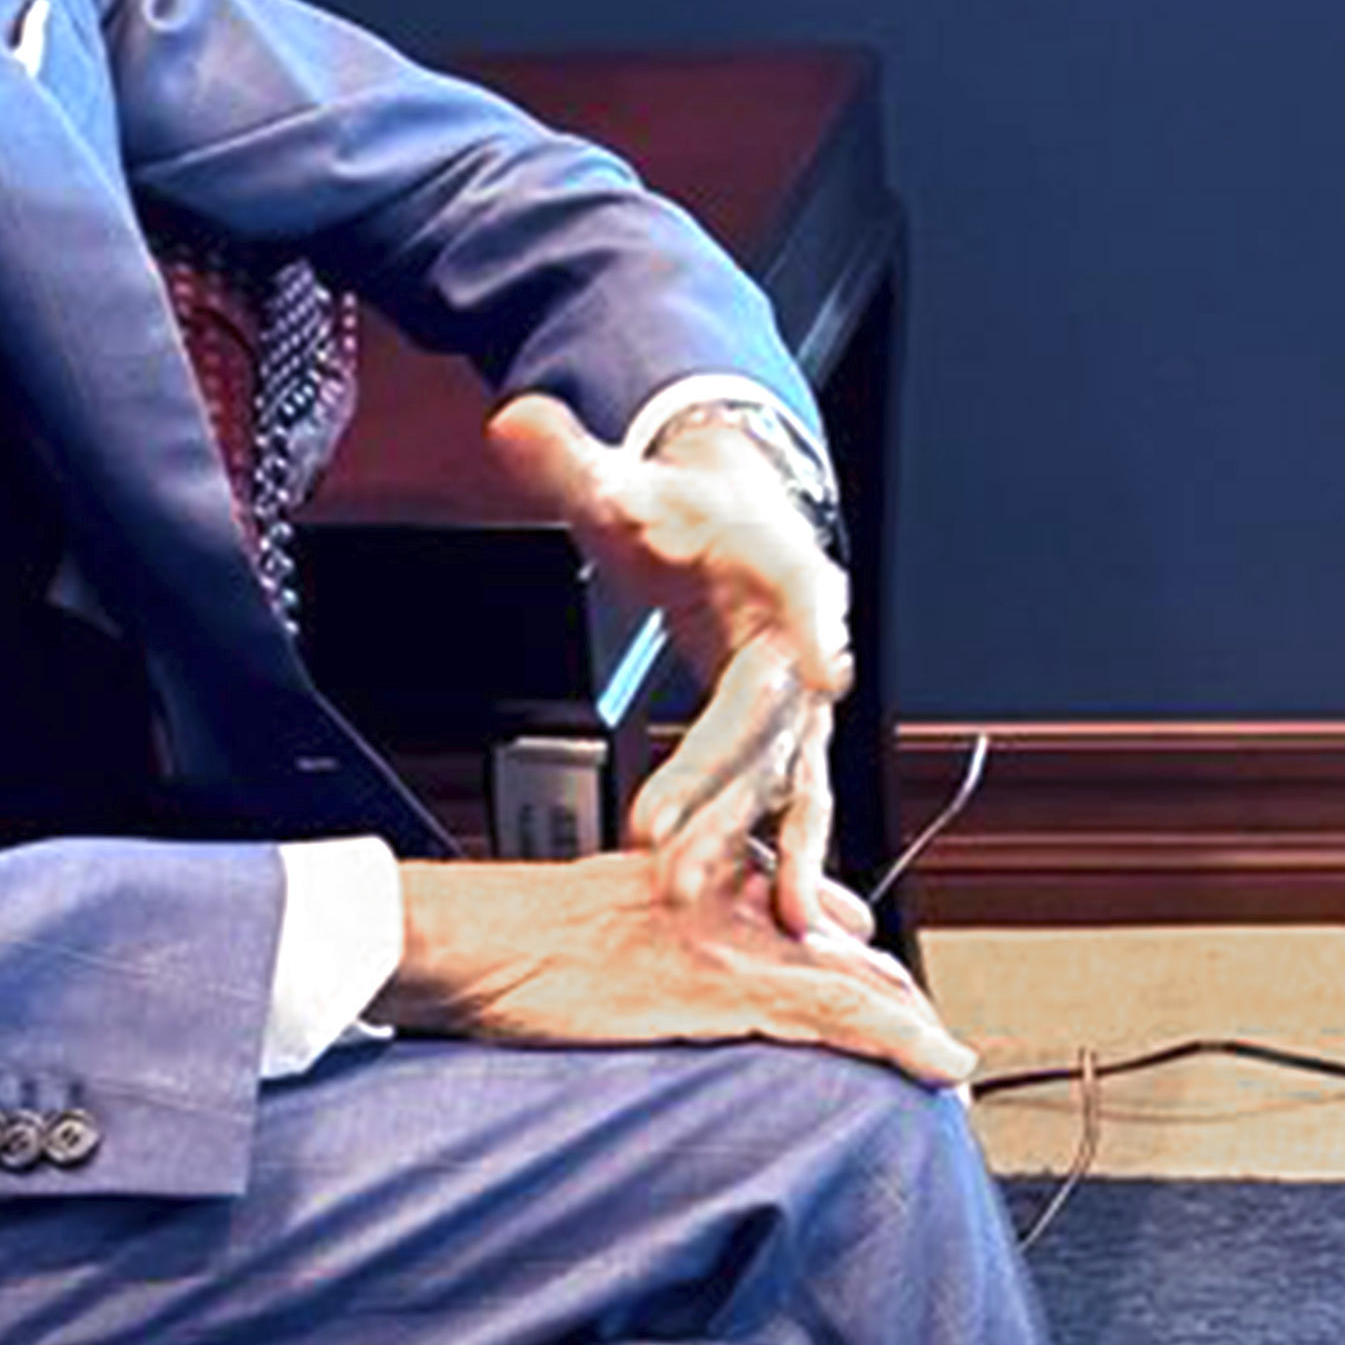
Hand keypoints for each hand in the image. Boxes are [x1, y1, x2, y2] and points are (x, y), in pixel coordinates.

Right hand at [388, 848, 973, 1086]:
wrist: (467, 939)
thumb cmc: (516, 942)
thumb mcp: (609, 923)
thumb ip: (669, 941)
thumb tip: (690, 985)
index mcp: (713, 875)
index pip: (819, 920)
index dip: (865, 970)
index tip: (893, 1009)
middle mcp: (742, 897)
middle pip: (855, 951)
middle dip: (901, 1005)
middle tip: (938, 1059)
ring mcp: (739, 941)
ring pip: (865, 984)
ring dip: (921, 1036)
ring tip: (957, 1083)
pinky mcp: (727, 988)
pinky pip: (842, 1015)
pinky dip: (905, 1043)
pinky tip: (944, 1069)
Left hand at [481, 392, 846, 929]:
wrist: (734, 530)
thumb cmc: (687, 512)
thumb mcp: (627, 482)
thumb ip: (574, 463)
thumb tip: (517, 423)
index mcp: (778, 568)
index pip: (801, 591)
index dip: (817, 628)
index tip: (827, 669)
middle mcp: (807, 643)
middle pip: (771, 715)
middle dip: (723, 782)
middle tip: (666, 837)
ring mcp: (800, 703)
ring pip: (781, 777)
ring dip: (755, 842)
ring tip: (727, 902)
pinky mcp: (785, 744)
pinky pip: (791, 808)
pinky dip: (795, 862)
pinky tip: (798, 922)